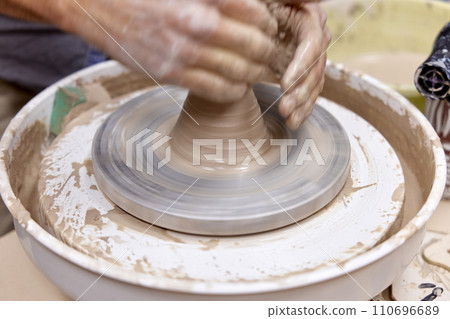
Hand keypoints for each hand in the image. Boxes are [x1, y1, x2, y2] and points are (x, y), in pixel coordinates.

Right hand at [61, 0, 276, 101]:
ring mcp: (183, 52)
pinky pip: (216, 90)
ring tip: (257, 72)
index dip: (268, 25)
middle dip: (267, 52)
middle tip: (269, 54)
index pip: (256, 15)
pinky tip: (238, 88)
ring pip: (238, 71)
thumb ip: (216, 0)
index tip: (269, 30)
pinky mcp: (171, 74)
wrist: (97, 8)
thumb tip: (247, 11)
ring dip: (254, 74)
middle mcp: (197, 24)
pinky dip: (234, 92)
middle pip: (253, 45)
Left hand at [266, 1, 330, 128]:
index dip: (301, 66)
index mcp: (309, 17)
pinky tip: (294, 120)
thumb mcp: (270, 0)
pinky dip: (302, 107)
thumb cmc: (256, 6)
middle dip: (301, 91)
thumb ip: (289, 0)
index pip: (312, 44)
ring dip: (303, 103)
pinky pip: (308, 91)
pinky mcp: (301, 71)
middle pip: (316, 67)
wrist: (246, 17)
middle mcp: (315, 37)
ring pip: (314, 83)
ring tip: (289, 118)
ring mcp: (309, 56)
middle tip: (285, 107)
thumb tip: (311, 1)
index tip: (285, 84)